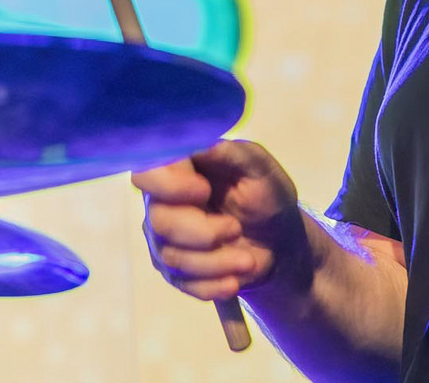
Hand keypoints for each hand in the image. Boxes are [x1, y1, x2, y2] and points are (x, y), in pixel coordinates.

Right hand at [132, 140, 310, 302]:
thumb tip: (201, 143)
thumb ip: (233, 153)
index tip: (203, 190)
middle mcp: (163, 202)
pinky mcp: (174, 270)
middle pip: (159, 220)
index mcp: (180, 169)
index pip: (147, 172)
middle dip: (202, 231)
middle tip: (235, 228)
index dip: (169, 184)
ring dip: (215, 262)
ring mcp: (165, 238)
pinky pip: (182, 283)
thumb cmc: (267, 194)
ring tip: (247, 260)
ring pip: (171, 256)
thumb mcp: (261, 169)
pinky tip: (235, 280)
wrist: (280, 242)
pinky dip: (212, 284)